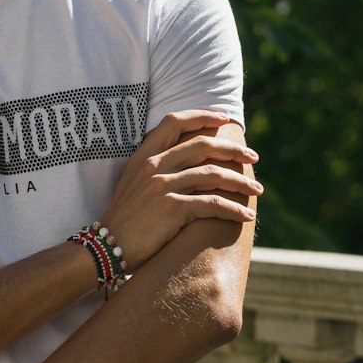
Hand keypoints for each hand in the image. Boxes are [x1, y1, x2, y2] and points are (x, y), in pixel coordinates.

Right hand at [100, 111, 260, 271]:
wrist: (104, 247)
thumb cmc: (123, 220)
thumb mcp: (133, 184)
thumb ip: (155, 169)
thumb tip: (187, 163)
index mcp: (143, 156)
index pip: (174, 122)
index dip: (201, 115)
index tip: (223, 117)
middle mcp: (153, 166)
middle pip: (202, 145)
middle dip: (233, 149)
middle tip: (253, 156)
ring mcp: (162, 185)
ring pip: (213, 174)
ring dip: (240, 181)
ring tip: (257, 189)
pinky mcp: (172, 208)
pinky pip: (212, 204)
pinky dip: (234, 210)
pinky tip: (247, 216)